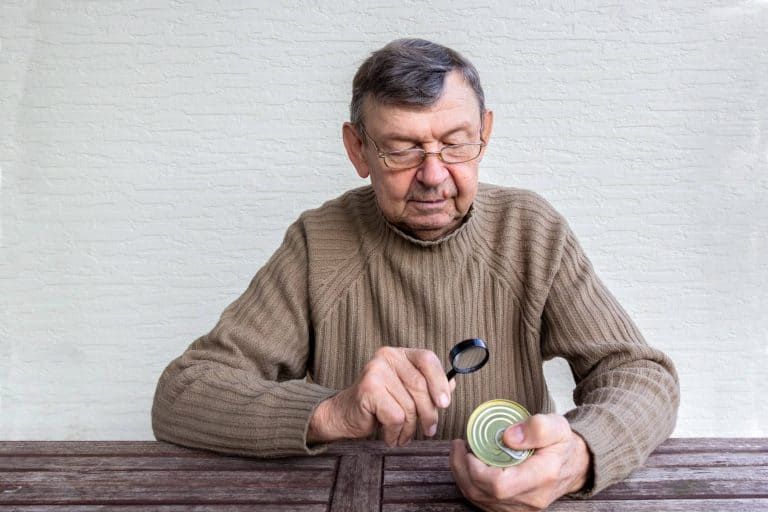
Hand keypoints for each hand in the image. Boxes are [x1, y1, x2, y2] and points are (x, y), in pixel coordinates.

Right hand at [307, 347, 454, 446]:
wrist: (346, 415)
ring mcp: (376, 371)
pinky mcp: (368, 390)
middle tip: (429, 430)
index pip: (427, 359)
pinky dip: (396, 432)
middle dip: (429, 414)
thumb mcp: (406, 392)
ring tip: (404, 435)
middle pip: (420, 387)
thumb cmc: (379, 403)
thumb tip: (453, 384)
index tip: (445, 404)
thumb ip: (429, 386)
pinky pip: (396, 417)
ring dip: (410, 429)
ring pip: (409, 406)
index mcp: (400, 354)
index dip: (440, 382)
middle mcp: (387, 357)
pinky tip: (390, 436)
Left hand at [449, 414, 590, 510]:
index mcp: (542, 476)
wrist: (575, 465)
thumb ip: (536, 428)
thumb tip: (507, 437)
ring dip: (462, 477)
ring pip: (480, 500)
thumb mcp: (557, 425)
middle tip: (457, 445)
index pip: (499, 485)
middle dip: (462, 469)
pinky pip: (483, 502)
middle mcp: (531, 499)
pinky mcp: (513, 508)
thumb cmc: (562, 443)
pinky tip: (468, 466)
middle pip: (483, 494)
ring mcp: (522, 507)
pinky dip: (470, 484)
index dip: (476, 469)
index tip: (468, 447)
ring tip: (459, 453)